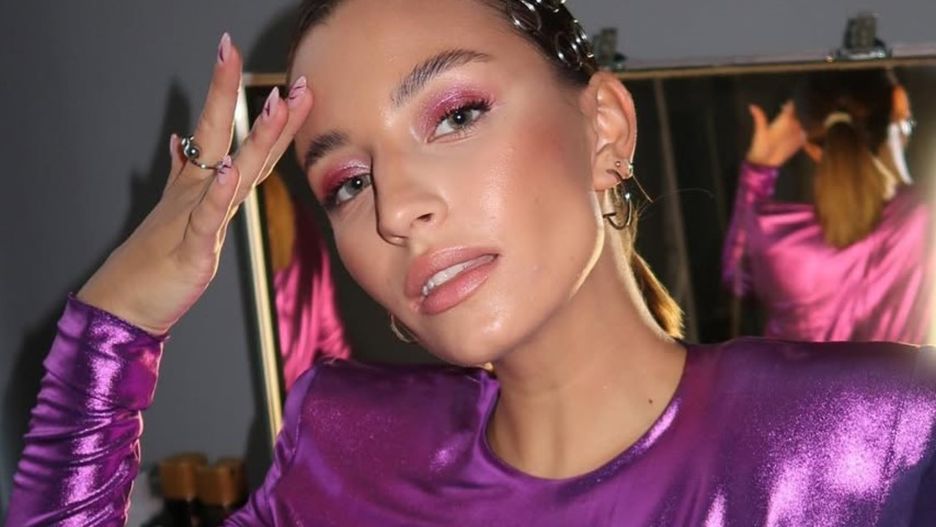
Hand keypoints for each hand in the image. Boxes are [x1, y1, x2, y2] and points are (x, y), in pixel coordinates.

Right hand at [77, 34, 312, 334]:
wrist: (127, 302)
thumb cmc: (156, 258)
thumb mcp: (180, 212)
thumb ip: (184, 176)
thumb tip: (181, 142)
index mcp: (200, 184)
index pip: (225, 132)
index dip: (232, 93)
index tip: (235, 52)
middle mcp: (197, 193)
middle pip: (222, 136)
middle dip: (233, 93)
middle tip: (244, 55)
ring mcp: (194, 218)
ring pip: (229, 173)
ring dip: (253, 139)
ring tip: (274, 105)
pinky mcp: (193, 250)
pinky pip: (206, 220)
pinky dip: (218, 197)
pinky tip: (227, 173)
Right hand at [745, 102, 805, 167]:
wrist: (766, 163)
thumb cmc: (761, 146)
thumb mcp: (759, 130)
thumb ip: (759, 116)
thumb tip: (751, 105)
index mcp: (785, 120)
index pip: (790, 108)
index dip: (787, 106)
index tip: (783, 106)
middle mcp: (795, 126)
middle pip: (794, 117)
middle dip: (788, 117)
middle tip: (781, 120)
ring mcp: (799, 135)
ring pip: (798, 125)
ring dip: (793, 125)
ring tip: (785, 130)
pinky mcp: (800, 143)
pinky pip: (802, 134)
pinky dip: (798, 133)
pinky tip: (791, 136)